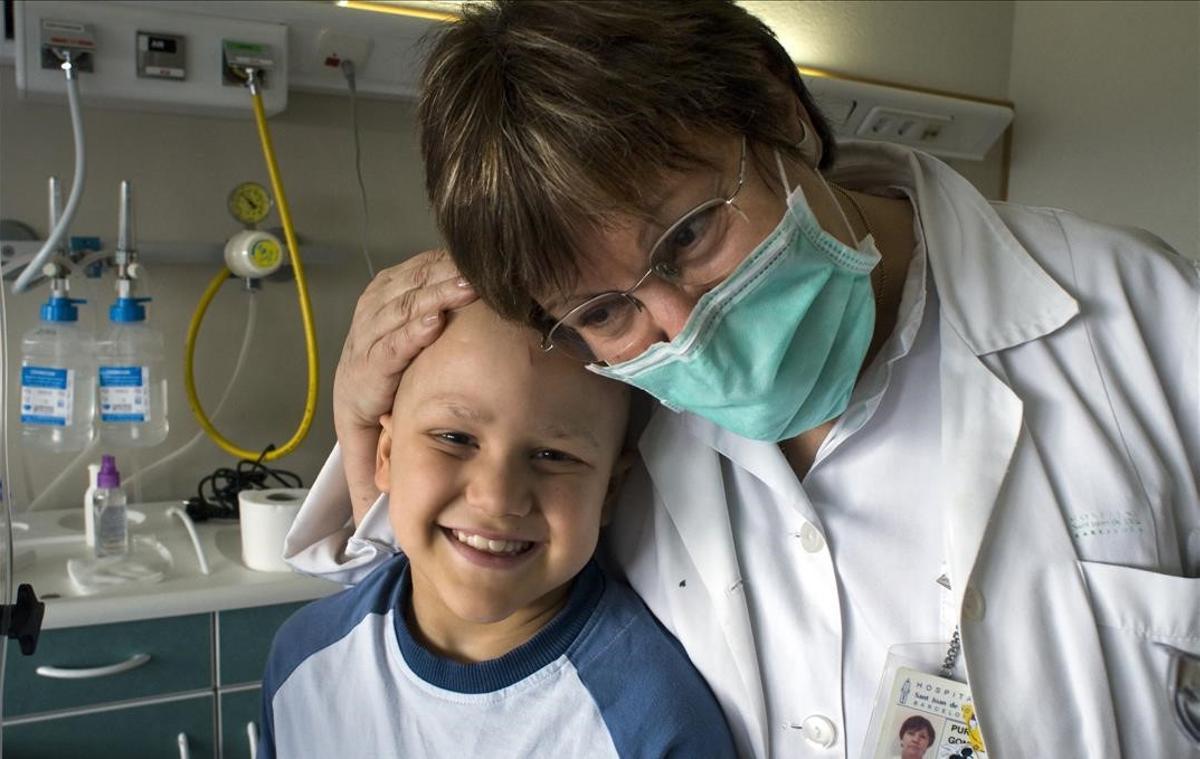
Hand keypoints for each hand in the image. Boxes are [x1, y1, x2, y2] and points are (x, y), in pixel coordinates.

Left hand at [333, 249, 476, 517]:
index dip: (405, 337)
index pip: (381, 354)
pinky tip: (467, 259)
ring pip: (401, 287)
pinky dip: (436, 264)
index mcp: (360, 380)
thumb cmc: (370, 417)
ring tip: (474, 269)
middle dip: (428, 296)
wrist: (355, 381)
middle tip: (465, 286)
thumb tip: (368, 533)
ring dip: (436, 276)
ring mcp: (372, 312)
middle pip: (392, 313)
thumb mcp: (365, 452)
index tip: (433, 324)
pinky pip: (409, 272)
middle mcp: (362, 341)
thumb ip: (369, 485)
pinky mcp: (384, 292)